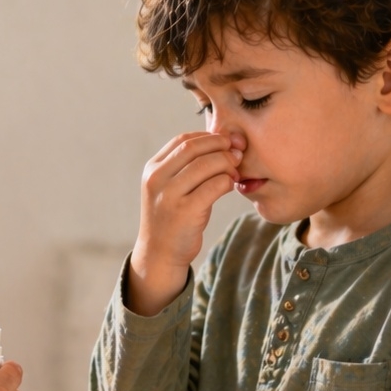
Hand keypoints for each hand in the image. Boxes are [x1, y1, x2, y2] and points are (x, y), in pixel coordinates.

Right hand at [127, 131, 243, 316]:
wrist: (160, 253)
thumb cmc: (173, 217)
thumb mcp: (171, 187)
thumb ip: (188, 166)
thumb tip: (227, 142)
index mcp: (152, 169)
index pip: (183, 140)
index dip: (209, 136)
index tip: (229, 140)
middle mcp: (157, 179)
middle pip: (194, 148)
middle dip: (221, 146)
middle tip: (238, 152)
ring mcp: (169, 196)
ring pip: (206, 165)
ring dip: (227, 163)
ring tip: (236, 170)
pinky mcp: (185, 212)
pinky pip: (214, 186)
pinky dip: (227, 181)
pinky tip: (231, 185)